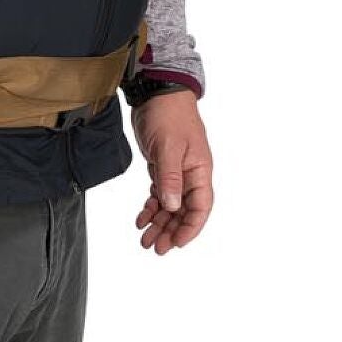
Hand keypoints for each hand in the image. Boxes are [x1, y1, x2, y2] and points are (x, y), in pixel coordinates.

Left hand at [131, 91, 213, 253]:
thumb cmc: (168, 115)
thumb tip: (172, 206)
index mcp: (199, 170)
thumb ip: (170, 177)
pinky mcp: (162, 167)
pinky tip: (141, 218)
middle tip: (154, 247)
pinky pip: (160, 194)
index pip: (201, 207)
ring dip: (159, 223)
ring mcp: (177, 171)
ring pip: (171, 205)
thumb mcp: (168, 147)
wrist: (157, 93)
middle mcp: (191, 174)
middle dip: (170, 230)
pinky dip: (151, 207)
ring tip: (145, 239)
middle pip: (184, 211)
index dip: (190, 228)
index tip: (176, 243)